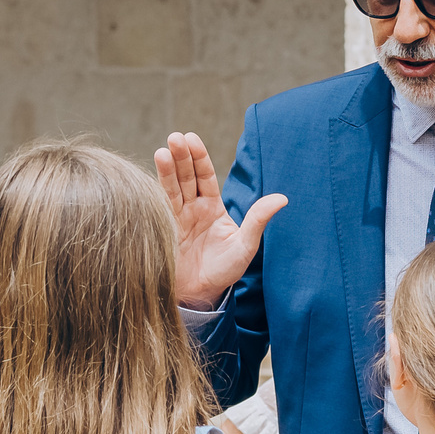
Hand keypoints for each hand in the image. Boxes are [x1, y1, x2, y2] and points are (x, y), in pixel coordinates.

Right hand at [155, 133, 287, 310]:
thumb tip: (282, 198)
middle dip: (181, 157)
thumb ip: (258, 220)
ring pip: (172, 188)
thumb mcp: (245, 245)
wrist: (201, 296)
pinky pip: (159, 205)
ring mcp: (176, 218)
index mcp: (213, 208)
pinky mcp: (162, 229)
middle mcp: (193, 209)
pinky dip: (155, 190)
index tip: (191, 139)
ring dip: (167, 169)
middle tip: (176, 137)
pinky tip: (152, 175)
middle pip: (186, 176)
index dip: (198, 158)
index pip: (205, 176)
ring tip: (163, 150)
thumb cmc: (225, 271)